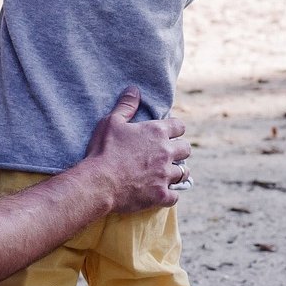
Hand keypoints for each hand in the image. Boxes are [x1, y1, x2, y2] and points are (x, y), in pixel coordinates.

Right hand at [81, 86, 190, 214]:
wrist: (99, 182)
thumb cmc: (103, 150)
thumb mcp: (111, 122)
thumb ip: (126, 105)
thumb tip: (134, 89)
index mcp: (156, 132)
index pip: (180, 126)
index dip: (174, 129)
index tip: (168, 133)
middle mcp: (166, 152)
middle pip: (186, 149)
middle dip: (179, 150)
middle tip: (168, 154)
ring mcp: (165, 175)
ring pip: (183, 173)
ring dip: (176, 172)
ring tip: (166, 174)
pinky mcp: (161, 195)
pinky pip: (175, 196)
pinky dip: (170, 195)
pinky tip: (162, 193)